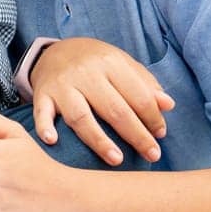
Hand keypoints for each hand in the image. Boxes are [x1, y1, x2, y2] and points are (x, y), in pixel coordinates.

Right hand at [31, 38, 174, 165]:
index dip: (153, 118)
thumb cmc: (95, 63)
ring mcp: (63, 85)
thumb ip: (145, 84)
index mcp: (111, 62)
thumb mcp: (122, 64)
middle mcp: (86, 73)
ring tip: (117, 159)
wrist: (55, 51)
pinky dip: (45, 126)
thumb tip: (168, 105)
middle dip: (136, 135)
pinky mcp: (43, 95)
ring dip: (99, 140)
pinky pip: (42, 112)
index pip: (138, 95)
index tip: (160, 136)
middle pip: (115, 109)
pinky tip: (53, 141)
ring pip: (81, 116)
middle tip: (151, 155)